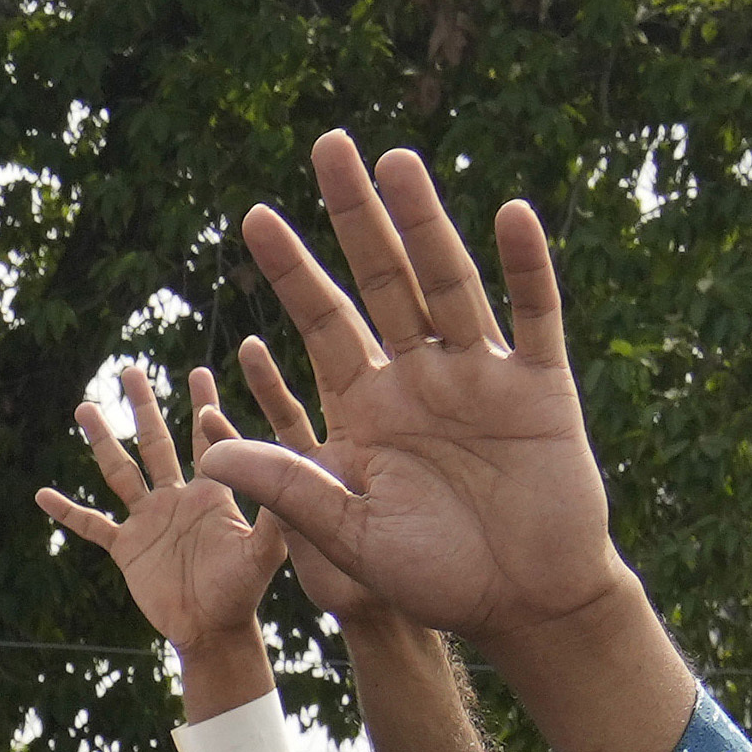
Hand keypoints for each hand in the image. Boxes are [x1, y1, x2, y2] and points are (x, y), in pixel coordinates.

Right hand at [39, 359, 275, 682]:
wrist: (212, 630)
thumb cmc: (245, 591)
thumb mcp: (266, 549)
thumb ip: (274, 511)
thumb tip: (281, 471)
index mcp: (211, 492)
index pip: (206, 438)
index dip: (202, 406)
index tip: (199, 372)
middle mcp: (176, 498)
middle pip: (155, 441)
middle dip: (143, 406)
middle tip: (131, 370)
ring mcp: (148, 520)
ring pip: (119, 471)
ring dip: (102, 441)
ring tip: (85, 407)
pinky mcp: (126, 548)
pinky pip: (92, 525)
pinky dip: (68, 511)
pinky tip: (43, 494)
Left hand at [212, 141, 629, 656]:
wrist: (519, 605)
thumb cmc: (431, 574)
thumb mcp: (345, 530)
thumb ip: (289, 484)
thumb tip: (212, 450)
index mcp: (367, 405)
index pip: (322, 321)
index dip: (290, 271)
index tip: (253, 219)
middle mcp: (420, 375)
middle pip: (381, 279)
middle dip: (354, 216)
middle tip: (328, 146)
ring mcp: (481, 373)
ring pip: (448, 281)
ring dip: (424, 223)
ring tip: (396, 161)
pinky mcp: (539, 386)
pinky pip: (533, 315)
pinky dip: (526, 267)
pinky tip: (511, 215)